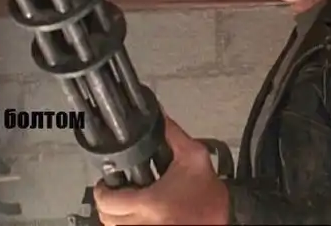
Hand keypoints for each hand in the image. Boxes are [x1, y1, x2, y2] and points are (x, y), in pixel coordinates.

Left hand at [93, 116, 228, 224]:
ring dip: (118, 217)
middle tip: (117, 191)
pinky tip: (140, 217)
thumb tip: (159, 115)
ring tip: (128, 204)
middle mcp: (143, 225)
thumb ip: (173, 134)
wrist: (228, 218)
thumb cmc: (209, 195)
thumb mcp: (194, 157)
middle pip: (106, 218)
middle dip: (108, 203)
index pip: (107, 201)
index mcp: (149, 203)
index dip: (103, 189)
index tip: (108, 183)